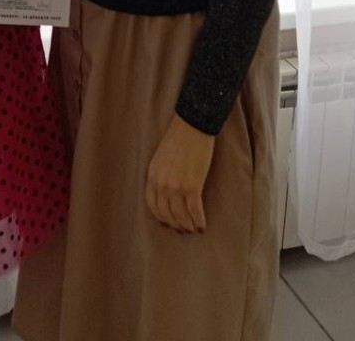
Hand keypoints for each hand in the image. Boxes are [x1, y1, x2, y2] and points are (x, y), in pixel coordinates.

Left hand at [145, 113, 215, 232]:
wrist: (193, 126)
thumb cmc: (178, 138)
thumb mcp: (161, 157)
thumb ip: (161, 175)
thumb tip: (167, 193)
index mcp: (152, 176)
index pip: (153, 205)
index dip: (161, 217)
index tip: (168, 223)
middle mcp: (161, 184)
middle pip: (166, 214)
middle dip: (175, 224)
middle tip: (182, 229)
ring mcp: (176, 187)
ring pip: (181, 216)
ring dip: (187, 225)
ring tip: (192, 229)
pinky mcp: (192, 187)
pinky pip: (194, 211)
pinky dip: (198, 221)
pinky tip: (202, 225)